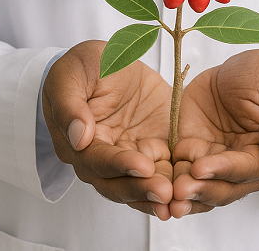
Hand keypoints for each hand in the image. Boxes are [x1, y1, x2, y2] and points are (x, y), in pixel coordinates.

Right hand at [42, 40, 172, 218]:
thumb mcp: (70, 75)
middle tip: (165, 192)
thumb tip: (79, 138)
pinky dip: (173, 183)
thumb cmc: (84, 66)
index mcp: (76, 143)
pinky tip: (188, 191)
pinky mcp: (153, 149)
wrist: (111, 58)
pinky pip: (162, 171)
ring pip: (140, 185)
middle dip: (141, 189)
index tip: (142, 166)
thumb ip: (69, 105)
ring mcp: (128, 155)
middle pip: (118, 182)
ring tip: (177, 199)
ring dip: (156, 195)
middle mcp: (101, 158)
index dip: (119, 165)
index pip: (97, 161)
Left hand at [170, 49, 258, 216]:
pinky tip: (154, 182)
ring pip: (200, 186)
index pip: (249, 170)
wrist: (240, 65)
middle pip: (223, 187)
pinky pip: (180, 170)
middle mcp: (241, 164)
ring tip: (167, 194)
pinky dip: (168, 179)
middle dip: (201, 189)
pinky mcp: (192, 149)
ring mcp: (215, 159)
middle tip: (179, 189)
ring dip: (184, 193)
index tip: (202, 167)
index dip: (225, 170)